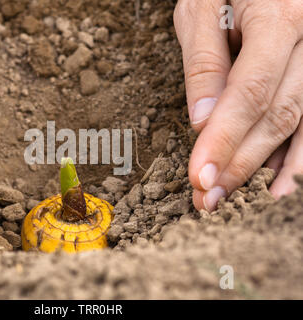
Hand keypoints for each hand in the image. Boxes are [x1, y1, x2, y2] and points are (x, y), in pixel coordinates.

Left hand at [174, 0, 302, 210]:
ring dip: (272, 169)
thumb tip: (202, 122)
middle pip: (278, 114)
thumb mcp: (200, 10)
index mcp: (279, 18)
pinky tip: (279, 182)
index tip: (200, 177)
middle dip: (240, 163)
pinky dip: (297, 154)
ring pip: (302, 122)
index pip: (250, 92)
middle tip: (209, 198)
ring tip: (247, 202)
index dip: (225, 140)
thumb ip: (204, 64)